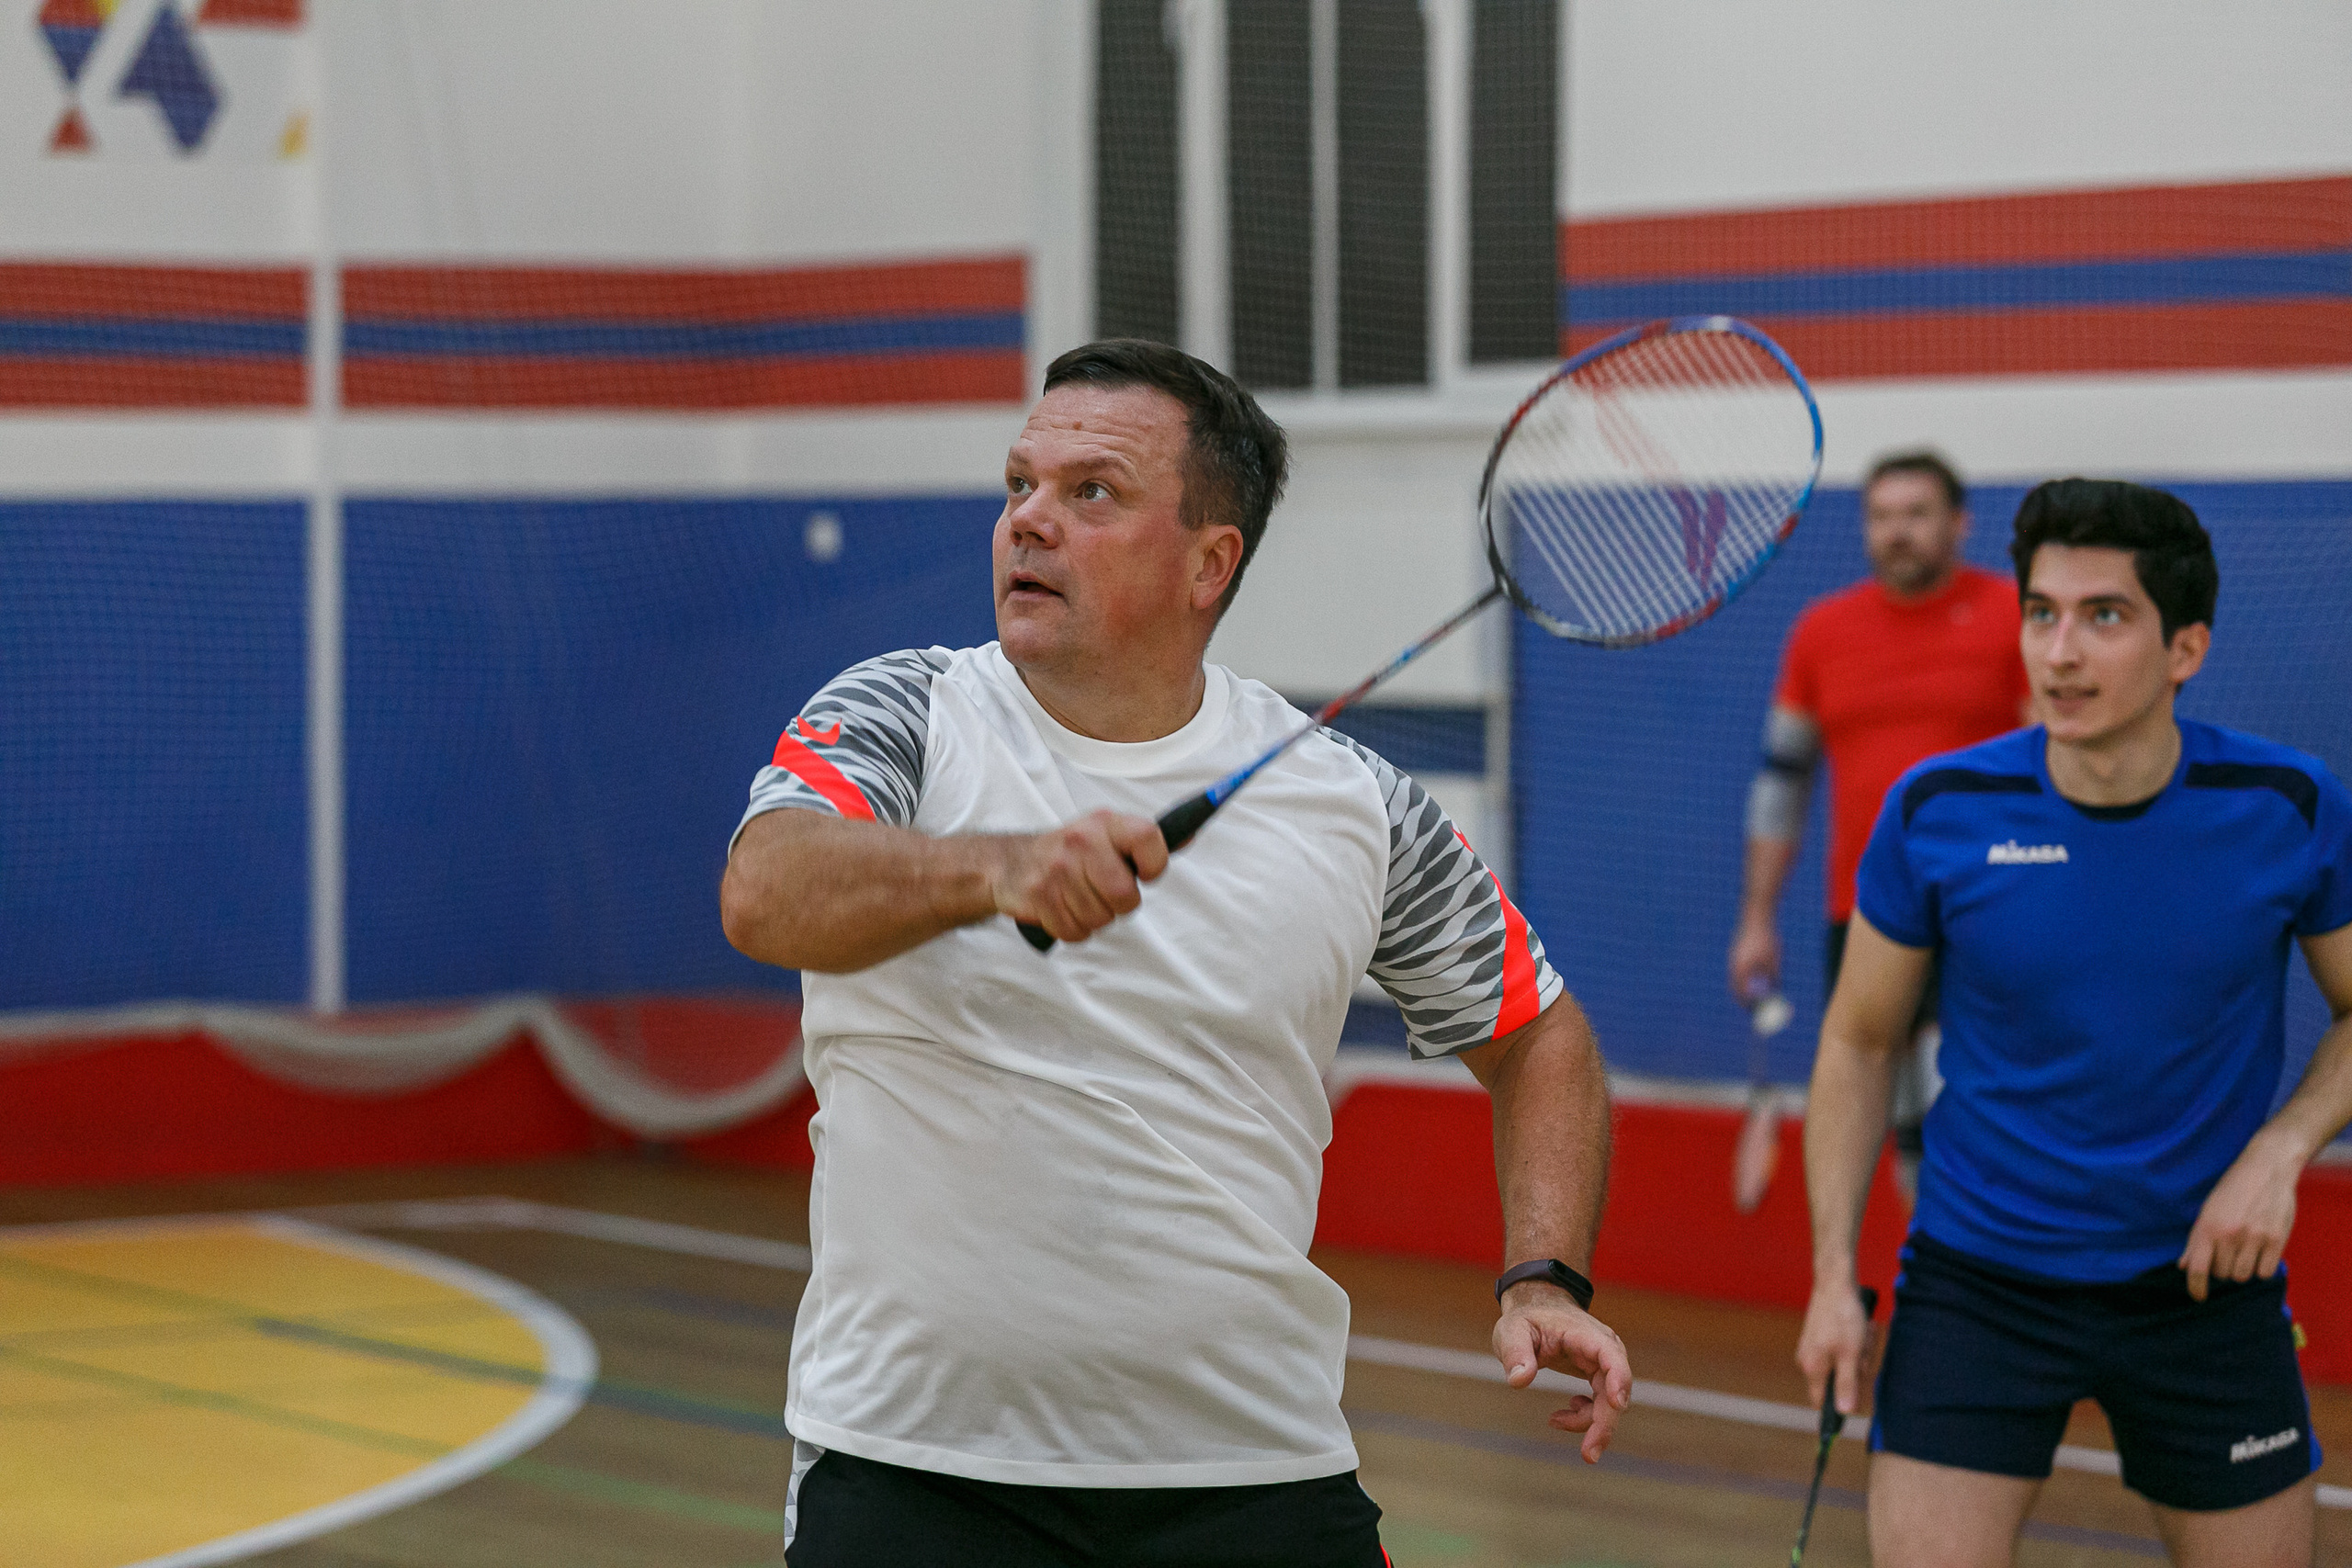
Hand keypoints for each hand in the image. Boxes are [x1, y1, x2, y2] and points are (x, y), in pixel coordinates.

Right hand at [987, 810, 1168, 943]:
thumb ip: (1144, 840)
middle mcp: (1081, 841)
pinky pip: (1076, 932)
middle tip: (1104, 892)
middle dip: (1120, 903)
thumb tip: (1189, 834)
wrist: (1011, 863)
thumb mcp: (1106, 834)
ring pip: (1101, 918)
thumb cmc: (1070, 852)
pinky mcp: (1040, 897)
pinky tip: (1063, 909)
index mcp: (1104, 823)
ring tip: (1078, 898)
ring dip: (1094, 917)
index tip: (1146, 873)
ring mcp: (1058, 870)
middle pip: (1125, 894)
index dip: (1155, 863)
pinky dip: (1073, 929)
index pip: (1148, 837)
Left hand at [1493, 1285, 1632, 1462]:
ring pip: (1610, 1403)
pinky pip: (1601, 1405)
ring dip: (1588, 1423)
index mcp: (1586, 1334)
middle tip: (1589, 1455)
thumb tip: (1519, 1381)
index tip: (1617, 1404)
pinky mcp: (1600, 1376)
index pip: (1610, 1355)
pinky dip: (1584, 1417)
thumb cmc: (1526, 1320)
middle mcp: (1604, 1349)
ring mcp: (1604, 1364)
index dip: (1618, 1379)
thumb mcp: (1511, 1331)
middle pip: (1616, 1389)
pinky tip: (1561, 1415)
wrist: (1538, 1310)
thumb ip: (1515, 1353)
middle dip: (1605, 1424)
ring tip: (1554, 1420)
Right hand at [1729, 914, 1780, 1003]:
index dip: (1749, 1005)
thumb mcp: (1775, 960)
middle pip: (1737, 988)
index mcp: (1741, 969)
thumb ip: (1774, 977)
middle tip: (1757, 1006)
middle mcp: (1734, 965)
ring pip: (1738, 979)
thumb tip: (1776, 991)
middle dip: (1746, 998)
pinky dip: (1746, 977)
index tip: (1758, 1012)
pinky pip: (1739, 970)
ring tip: (1759, 992)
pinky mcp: (1736, 952)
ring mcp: (1733, 958)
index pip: (1742, 994)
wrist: (1756, 915)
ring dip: (1746, 987)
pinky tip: (1757, 977)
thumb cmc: (1767, 938)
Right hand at [1795, 1280, 1873, 1415]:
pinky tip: (1858, 1328)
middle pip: (1838, 1379)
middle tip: (1863, 1350)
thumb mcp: (1850, 1354)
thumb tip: (1844, 1411)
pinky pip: (1841, 1348)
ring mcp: (1813, 1346)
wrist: (1834, 1282)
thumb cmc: (1842, 1317)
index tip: (1857, 1396)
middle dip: (1856, 1368)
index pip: (1821, 1401)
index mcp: (1812, 1368)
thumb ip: (1847, 1384)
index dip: (1840, 1403)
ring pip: (1842, 1362)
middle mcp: (1808, 1359)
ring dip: (1858, 1352)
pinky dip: (1853, 1342)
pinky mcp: (1820, 1335)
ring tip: (1862, 1333)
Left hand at [2180, 1132, 2302, 1300]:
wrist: (2266, 1168)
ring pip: (2243, 1276)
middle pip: (2222, 1274)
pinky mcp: (2277, 1239)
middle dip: (2221, 1268)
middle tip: (2227, 1252)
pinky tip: (2259, 1254)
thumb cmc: (2233, 1189)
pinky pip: (2265, 1272)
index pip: (2198, 1268)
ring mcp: (2255, 1238)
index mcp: (2208, 1227)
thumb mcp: (2208, 1210)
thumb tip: (2183, 1266)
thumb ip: (2196, 1240)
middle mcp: (2230, 1235)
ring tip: (2243, 1251)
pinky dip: (2261, 1268)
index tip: (2198, 1297)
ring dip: (2241, 1269)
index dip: (2196, 1287)